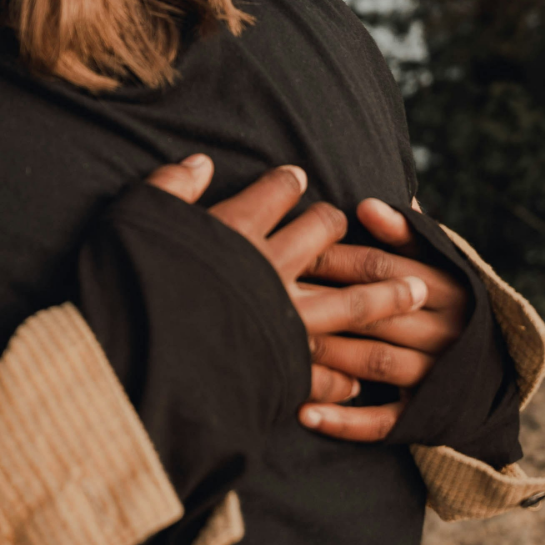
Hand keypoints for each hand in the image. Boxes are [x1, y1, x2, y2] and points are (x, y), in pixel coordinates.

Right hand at [143, 157, 430, 434]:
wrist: (137, 358)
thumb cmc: (128, 282)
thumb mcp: (139, 217)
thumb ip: (173, 188)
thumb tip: (201, 163)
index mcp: (238, 230)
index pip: (275, 194)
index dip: (287, 184)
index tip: (296, 179)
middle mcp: (271, 269)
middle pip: (321, 236)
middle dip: (338, 226)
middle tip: (348, 224)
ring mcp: (284, 321)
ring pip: (348, 301)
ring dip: (383, 295)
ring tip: (415, 289)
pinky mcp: (283, 371)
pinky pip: (324, 372)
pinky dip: (341, 377)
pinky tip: (357, 381)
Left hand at [297, 197, 470, 441]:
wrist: (492, 366)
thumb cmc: (442, 297)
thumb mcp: (435, 260)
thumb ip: (404, 233)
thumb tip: (366, 205)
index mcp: (449, 287)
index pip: (386, 268)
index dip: (339, 257)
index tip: (296, 250)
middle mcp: (447, 332)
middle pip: (377, 312)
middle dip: (325, 302)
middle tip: (274, 295)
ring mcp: (437, 376)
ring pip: (377, 362)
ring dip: (330, 354)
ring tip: (285, 344)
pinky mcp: (424, 415)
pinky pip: (383, 422)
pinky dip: (344, 421)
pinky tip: (304, 413)